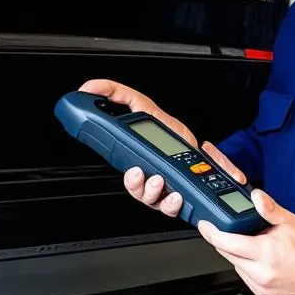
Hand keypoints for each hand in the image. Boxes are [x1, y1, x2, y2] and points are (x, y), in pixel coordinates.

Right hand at [79, 78, 246, 218]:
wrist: (203, 156)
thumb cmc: (175, 135)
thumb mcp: (147, 108)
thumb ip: (119, 95)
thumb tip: (91, 87)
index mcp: (138, 158)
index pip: (121, 164)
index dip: (122, 169)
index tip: (128, 162)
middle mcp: (148, 178)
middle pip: (135, 188)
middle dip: (135, 184)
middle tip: (140, 172)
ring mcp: (163, 191)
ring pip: (150, 200)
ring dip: (152, 192)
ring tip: (159, 181)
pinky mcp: (178, 199)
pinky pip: (171, 208)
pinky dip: (172, 203)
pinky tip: (177, 194)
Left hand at [198, 189, 294, 294]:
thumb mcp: (291, 223)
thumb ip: (270, 210)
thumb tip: (256, 197)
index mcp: (265, 252)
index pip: (227, 242)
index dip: (211, 233)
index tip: (204, 225)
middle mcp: (260, 272)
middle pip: (227, 254)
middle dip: (225, 241)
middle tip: (234, 232)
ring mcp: (260, 286)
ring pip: (235, 266)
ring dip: (238, 255)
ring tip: (257, 248)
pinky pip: (245, 278)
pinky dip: (248, 268)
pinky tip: (261, 262)